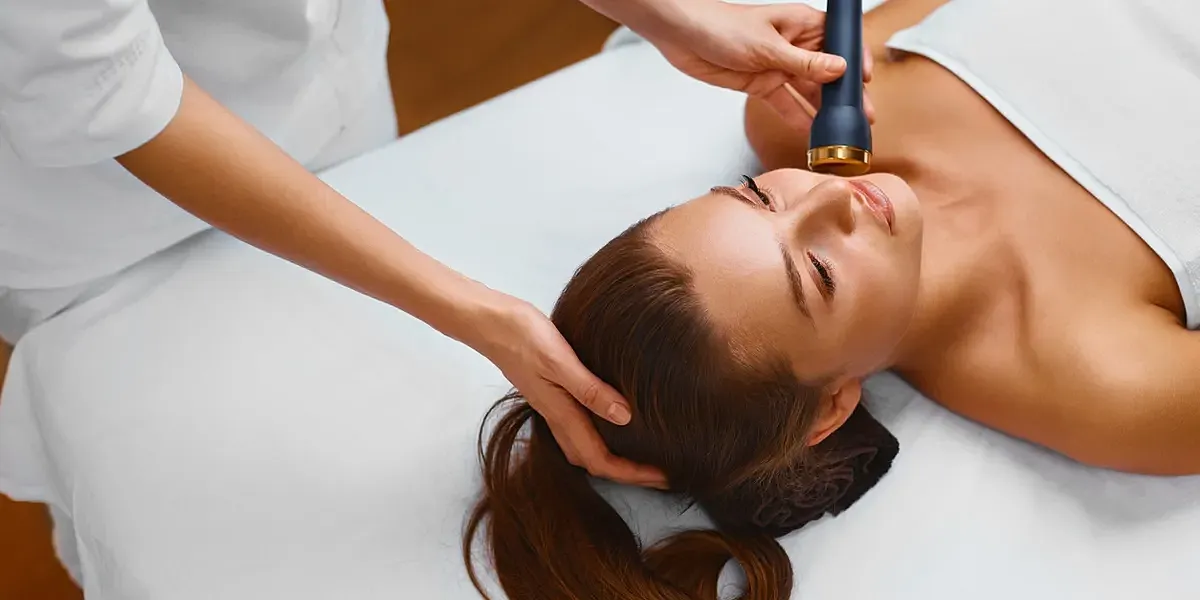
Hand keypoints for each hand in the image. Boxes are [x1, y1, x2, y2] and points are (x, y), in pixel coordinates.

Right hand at [473, 294, 668, 488]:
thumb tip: (625, 418)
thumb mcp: (560, 360)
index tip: (664, 477)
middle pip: (594, 462)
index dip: (634, 474)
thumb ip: (590, 390)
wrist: (489, 322)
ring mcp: (553, 407)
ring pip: (585, 448)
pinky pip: (580, 427)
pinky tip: (616, 421)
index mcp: (562, 414)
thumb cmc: (523, 336)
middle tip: (662, 473)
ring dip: (614, 459)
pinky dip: (602, 436)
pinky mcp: (552, 394)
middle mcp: (557, 417)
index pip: (601, 460)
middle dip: (627, 474)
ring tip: (643, 454)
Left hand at [644, 1, 874, 132]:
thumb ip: (804, 63)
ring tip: (842, 132)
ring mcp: (779, 66)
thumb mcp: (768, 46)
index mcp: (802, 25)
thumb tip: (839, 69)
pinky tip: (812, 134)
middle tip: (863, 117)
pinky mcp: (762, 84)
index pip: (840, 42)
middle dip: (845, 95)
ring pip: (809, 92)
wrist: (682, 35)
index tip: (866, 82)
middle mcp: (795, 45)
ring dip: (824, 111)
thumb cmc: (722, 25)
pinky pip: (786, 104)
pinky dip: (798, 119)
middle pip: (828, 72)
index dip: (855, 61)